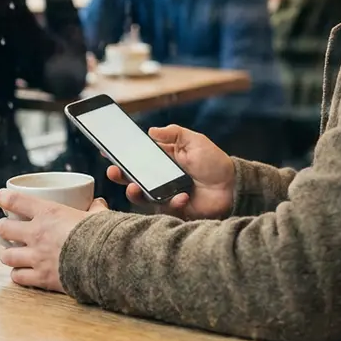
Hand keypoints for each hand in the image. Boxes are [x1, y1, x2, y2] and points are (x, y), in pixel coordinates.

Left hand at [0, 189, 108, 292]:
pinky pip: (18, 277)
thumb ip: (94, 209)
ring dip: (9, 254)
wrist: (105, 262)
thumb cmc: (101, 235)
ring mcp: (36, 257)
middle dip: (3, 228)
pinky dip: (19, 274)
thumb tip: (98, 203)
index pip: (16, 200)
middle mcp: (37, 234)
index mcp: (49, 213)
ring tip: (14, 253)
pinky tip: (24, 272)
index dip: (4, 198)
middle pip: (3, 228)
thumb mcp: (98, 215)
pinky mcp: (40, 278)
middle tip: (8, 229)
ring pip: (6, 256)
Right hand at [106, 124, 233, 219]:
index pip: (137, 157)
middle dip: (120, 175)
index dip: (122, 155)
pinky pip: (164, 208)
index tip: (107, 151)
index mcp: (163, 160)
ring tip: (134, 187)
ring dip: (135, 192)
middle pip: (133, 178)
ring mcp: (165, 194)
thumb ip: (174, 134)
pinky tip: (183, 197)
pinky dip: (172, 202)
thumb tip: (151, 130)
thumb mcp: (195, 141)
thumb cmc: (214, 162)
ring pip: (142, 196)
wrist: (233, 186)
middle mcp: (160, 178)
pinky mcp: (174, 209)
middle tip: (113, 172)